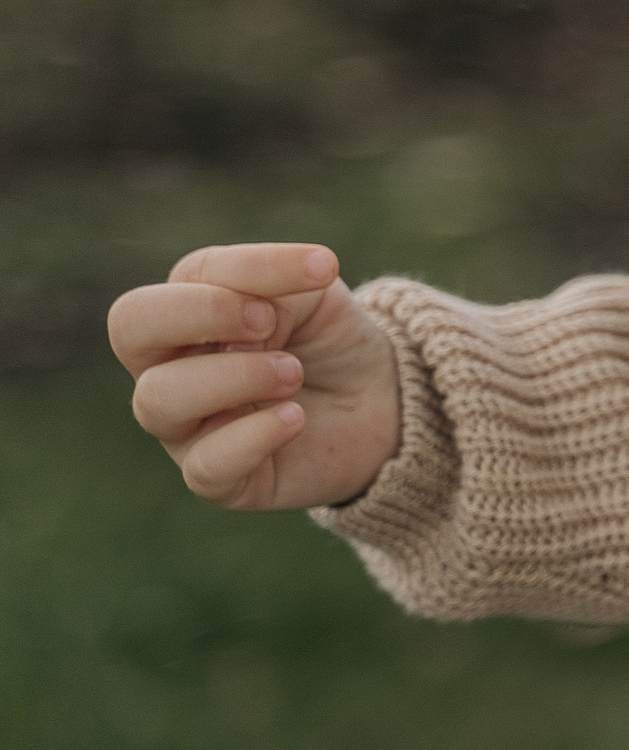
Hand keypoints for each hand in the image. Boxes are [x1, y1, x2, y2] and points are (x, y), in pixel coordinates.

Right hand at [109, 243, 399, 510]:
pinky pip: (205, 466)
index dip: (248, 270)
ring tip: (293, 372)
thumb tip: (253, 306)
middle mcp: (168, 369)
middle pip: (130, 329)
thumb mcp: (314, 294)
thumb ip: (274, 284)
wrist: (378, 403)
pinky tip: (294, 417)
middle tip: (270, 322)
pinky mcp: (220, 479)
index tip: (322, 271)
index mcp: (183, 313)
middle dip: (204, 312)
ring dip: (236, 375)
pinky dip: (253, 435)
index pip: (184, 275)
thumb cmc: (326, 341)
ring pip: (159, 400)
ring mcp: (186, 428)